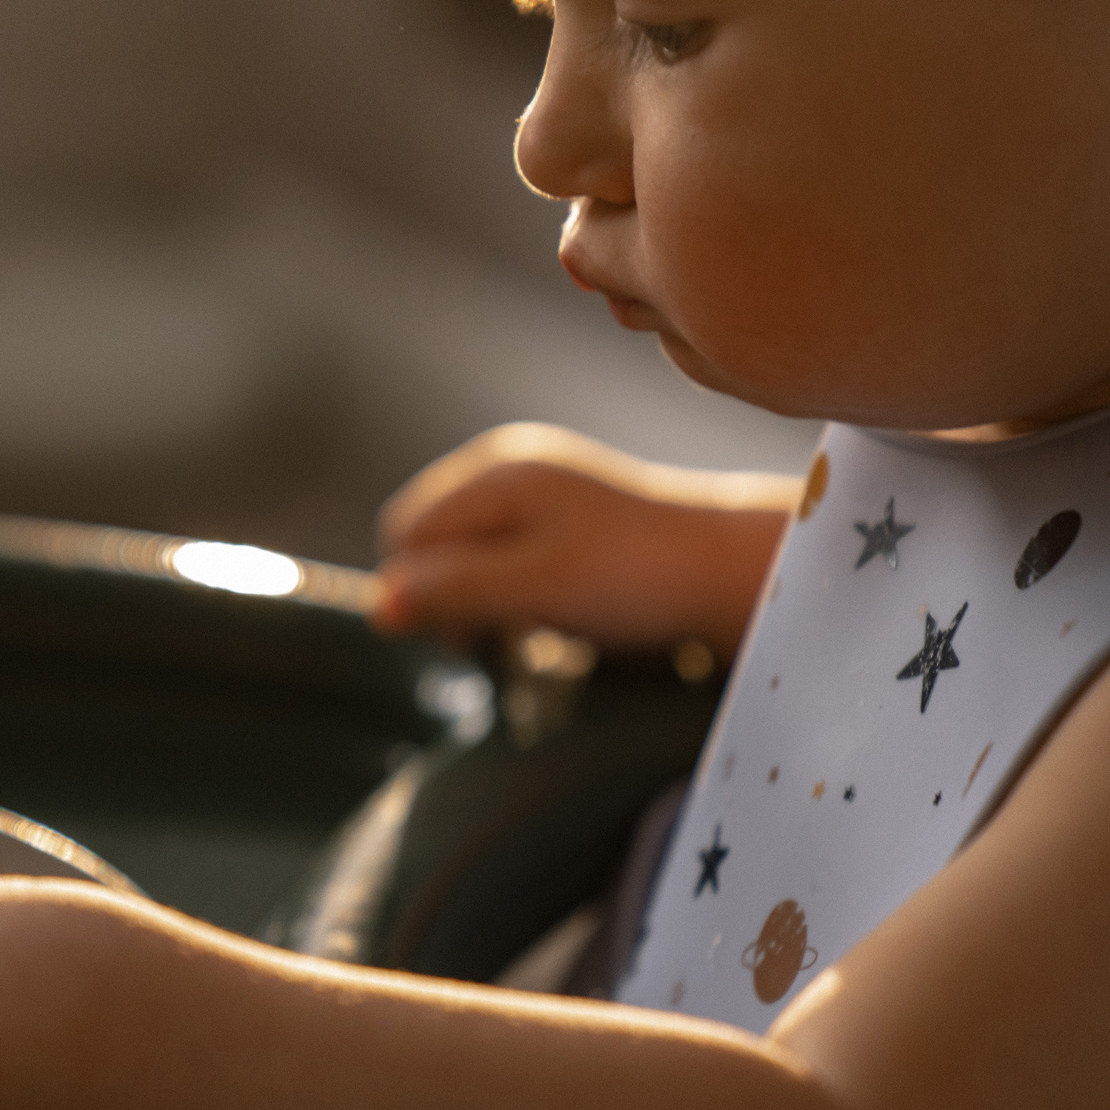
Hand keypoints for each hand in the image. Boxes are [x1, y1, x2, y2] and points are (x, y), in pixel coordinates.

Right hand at [374, 423, 796, 654]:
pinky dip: (511, 590)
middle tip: (502, 642)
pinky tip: (550, 613)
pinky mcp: (564, 513)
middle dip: (446, 596)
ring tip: (530, 631)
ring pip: (465, 550)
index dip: (418, 594)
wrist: (732, 573)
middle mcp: (508, 466)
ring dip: (480, 599)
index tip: (471, 642)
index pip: (405, 535)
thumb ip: (455, 592)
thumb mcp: (536, 590)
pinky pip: (503, 552)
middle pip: (429, 540)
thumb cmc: (637, 581)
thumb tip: (377, 607)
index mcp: (496, 474)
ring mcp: (538, 485)